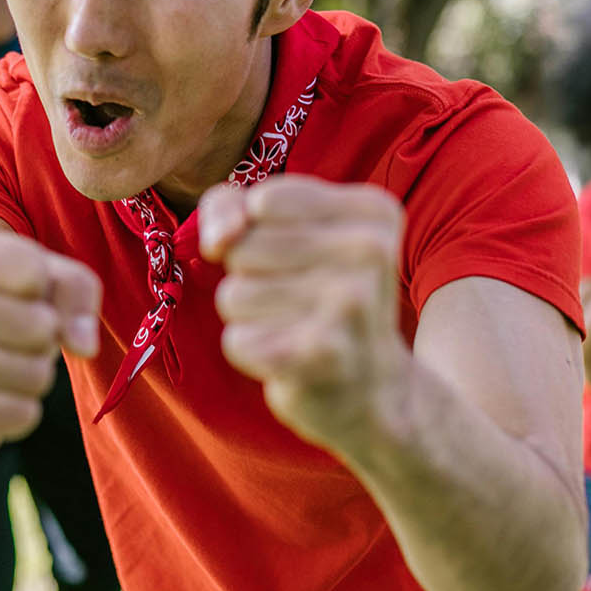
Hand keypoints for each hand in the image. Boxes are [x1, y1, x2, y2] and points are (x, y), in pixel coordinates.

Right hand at [0, 228, 100, 465]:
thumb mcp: (35, 283)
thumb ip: (74, 290)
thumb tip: (84, 344)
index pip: (36, 275)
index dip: (44, 295)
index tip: (18, 299)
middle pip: (42, 327)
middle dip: (43, 342)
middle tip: (13, 344)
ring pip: (35, 373)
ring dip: (32, 379)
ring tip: (2, 372)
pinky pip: (19, 412)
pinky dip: (22, 413)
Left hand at [201, 175, 410, 449]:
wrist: (371, 388)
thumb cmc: (316, 296)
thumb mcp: (280, 229)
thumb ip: (230, 206)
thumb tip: (218, 242)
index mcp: (371, 210)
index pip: (261, 202)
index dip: (256, 233)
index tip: (301, 258)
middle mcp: (369, 251)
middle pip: (242, 248)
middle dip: (251, 277)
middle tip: (300, 300)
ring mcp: (349, 304)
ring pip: (234, 294)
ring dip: (250, 316)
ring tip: (295, 327)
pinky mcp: (322, 356)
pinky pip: (237, 340)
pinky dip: (250, 351)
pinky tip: (289, 359)